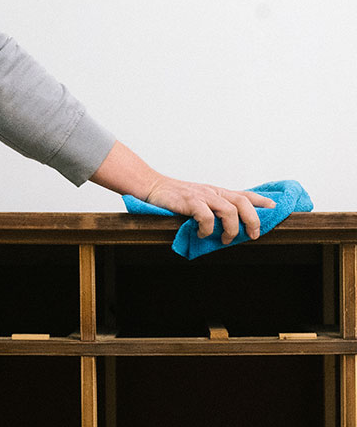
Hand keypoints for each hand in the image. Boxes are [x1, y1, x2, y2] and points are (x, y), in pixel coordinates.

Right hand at [145, 174, 274, 242]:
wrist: (154, 187)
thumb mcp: (199, 198)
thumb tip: (225, 224)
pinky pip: (206, 217)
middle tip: (252, 235)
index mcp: (217, 192)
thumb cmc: (174, 197)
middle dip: (252, 220)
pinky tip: (200, 234)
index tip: (273, 208)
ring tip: (224, 239)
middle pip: (243, 203)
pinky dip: (207, 229)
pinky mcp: (190, 202)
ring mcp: (203, 197)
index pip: (244, 194)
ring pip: (229, 211)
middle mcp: (213, 193)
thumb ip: (212, 207)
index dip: (260, 201)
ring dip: (231, 229)